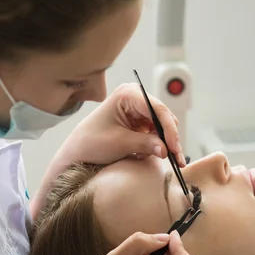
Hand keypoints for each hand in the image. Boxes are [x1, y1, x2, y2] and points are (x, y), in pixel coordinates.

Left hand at [61, 82, 185, 167]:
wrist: (78, 150)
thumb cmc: (91, 142)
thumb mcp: (119, 143)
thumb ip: (145, 144)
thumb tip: (166, 150)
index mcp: (128, 94)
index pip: (157, 109)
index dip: (169, 130)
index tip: (173, 149)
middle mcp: (136, 97)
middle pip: (164, 117)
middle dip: (170, 138)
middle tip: (176, 159)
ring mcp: (138, 108)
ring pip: (163, 125)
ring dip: (163, 143)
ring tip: (163, 159)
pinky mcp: (140, 120)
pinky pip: (156, 131)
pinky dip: (156, 144)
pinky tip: (147, 155)